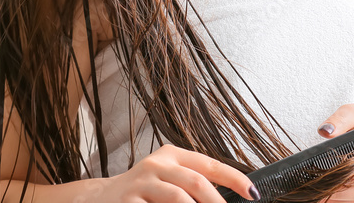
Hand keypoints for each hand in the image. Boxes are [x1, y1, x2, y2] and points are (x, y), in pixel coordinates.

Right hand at [100, 143, 260, 202]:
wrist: (100, 199)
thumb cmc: (143, 192)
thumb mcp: (168, 178)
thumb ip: (193, 184)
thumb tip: (231, 197)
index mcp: (171, 155)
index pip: (209, 164)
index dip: (234, 179)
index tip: (253, 193)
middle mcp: (157, 164)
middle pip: (196, 182)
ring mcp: (141, 183)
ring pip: (179, 198)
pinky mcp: (129, 201)